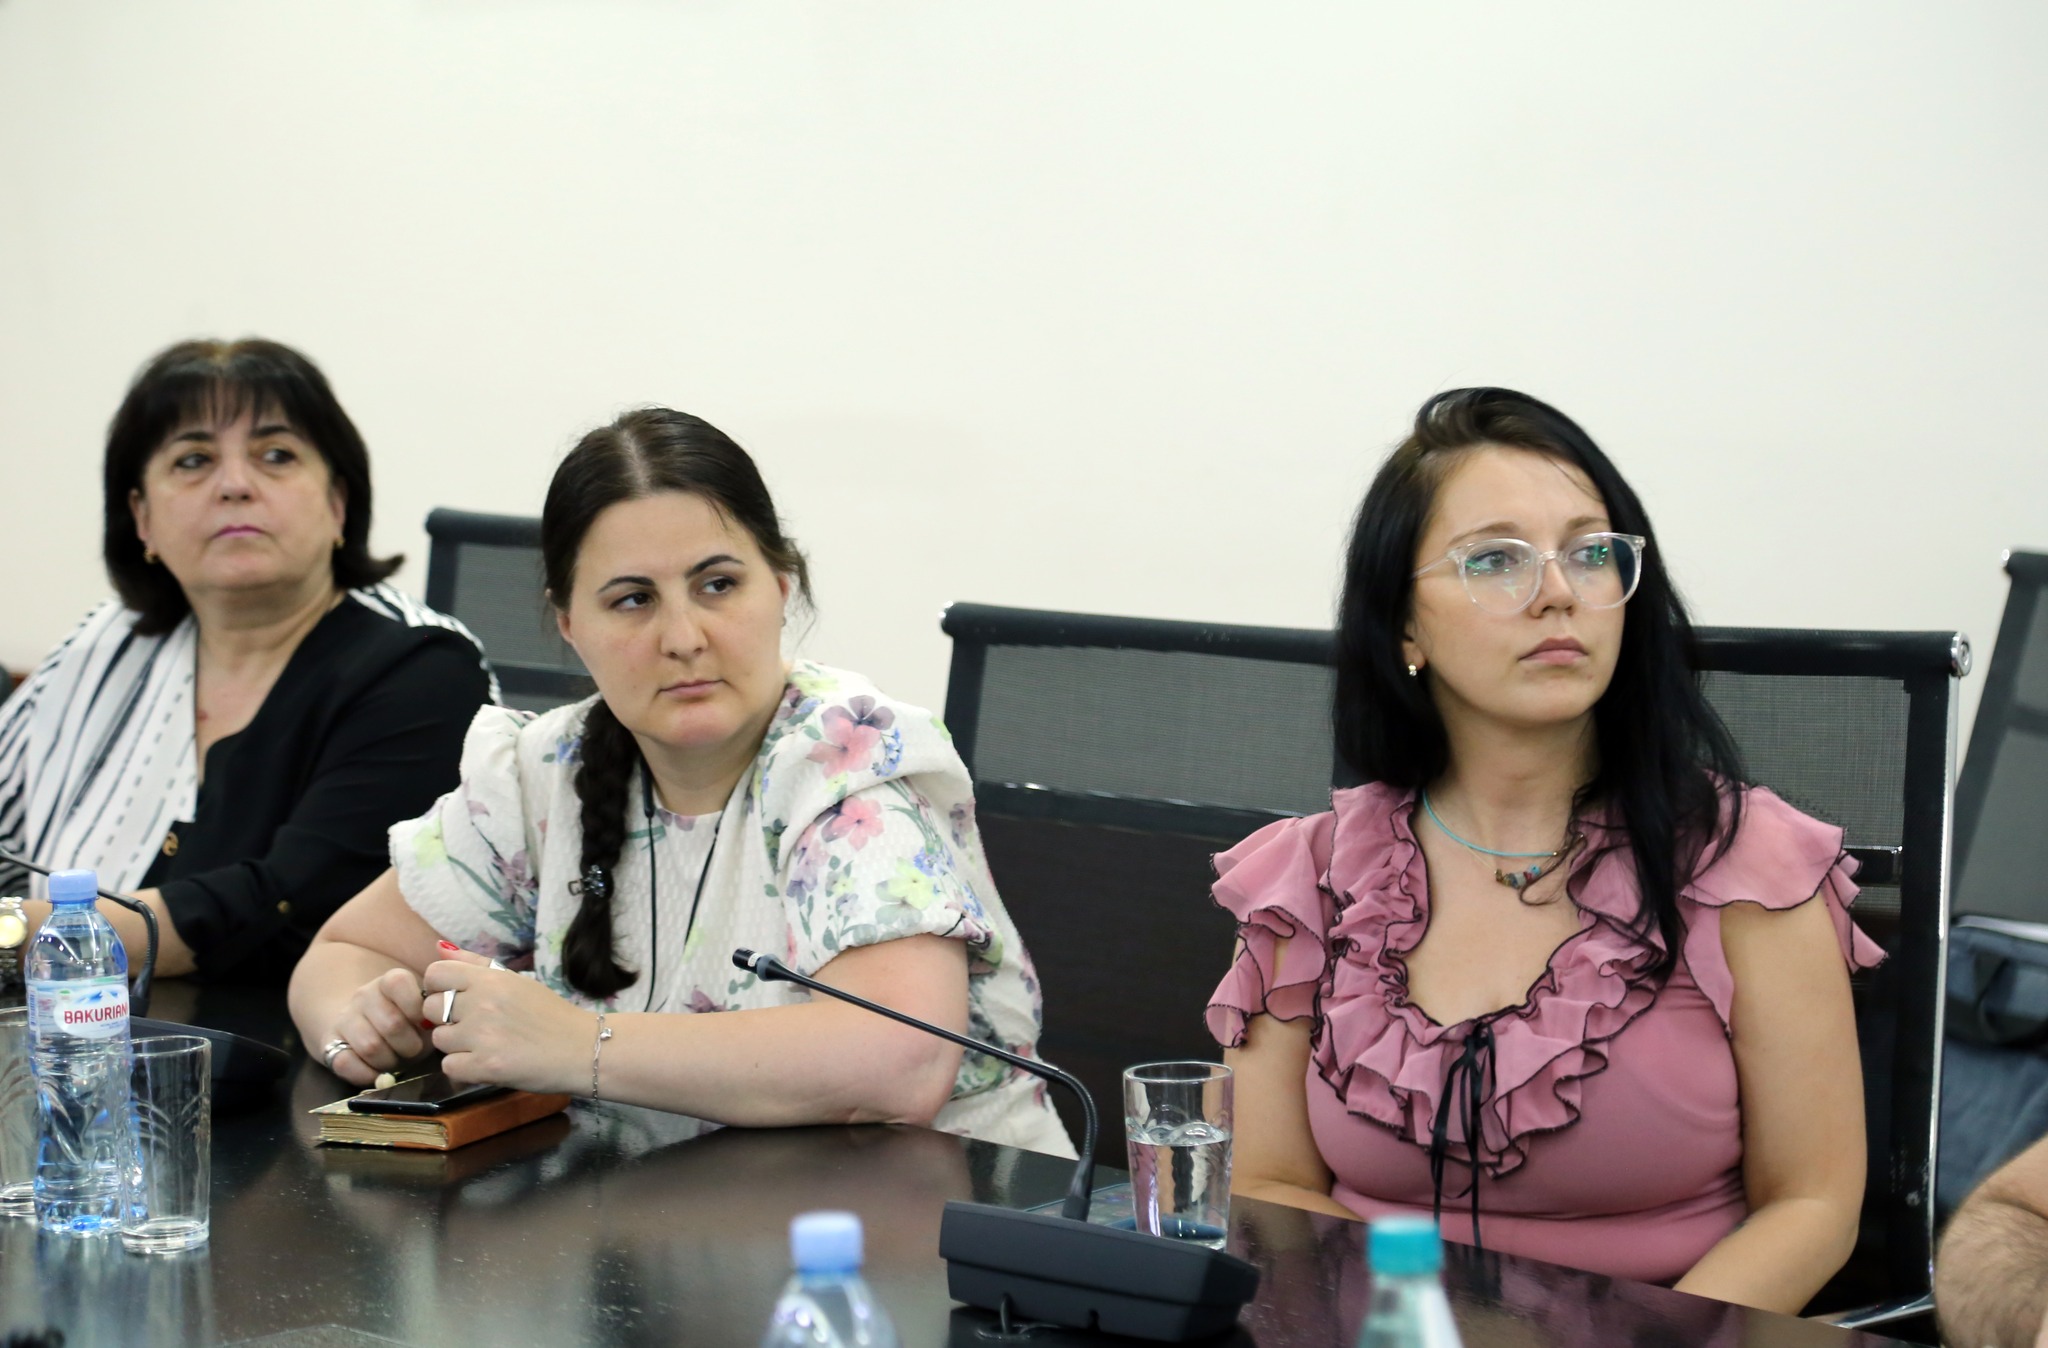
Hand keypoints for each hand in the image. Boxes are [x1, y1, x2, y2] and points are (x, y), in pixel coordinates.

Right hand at [326, 967, 431, 1085]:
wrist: (364, 1023)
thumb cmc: (407, 1018)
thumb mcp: (424, 1007)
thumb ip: (438, 1003)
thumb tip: (450, 1002)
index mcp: (389, 981)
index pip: (398, 983)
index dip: (416, 1007)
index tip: (425, 1023)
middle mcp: (363, 996)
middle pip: (391, 1024)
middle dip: (410, 1045)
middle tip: (414, 1050)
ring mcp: (345, 1019)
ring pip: (370, 1046)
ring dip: (389, 1062)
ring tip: (396, 1060)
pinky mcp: (329, 1043)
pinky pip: (345, 1063)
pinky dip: (366, 1075)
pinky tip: (378, 1074)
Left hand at [423, 944, 589, 1094]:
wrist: (584, 1049)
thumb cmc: (551, 1014)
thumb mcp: (517, 981)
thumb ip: (477, 964)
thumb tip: (438, 948)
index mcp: (490, 979)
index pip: (435, 973)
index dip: (440, 988)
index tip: (457, 1000)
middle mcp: (482, 1003)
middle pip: (430, 1008)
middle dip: (446, 1019)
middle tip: (474, 1027)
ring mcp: (482, 1036)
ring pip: (439, 1040)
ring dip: (457, 1046)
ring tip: (485, 1046)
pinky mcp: (485, 1067)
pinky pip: (449, 1067)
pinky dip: (464, 1069)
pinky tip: (487, 1064)